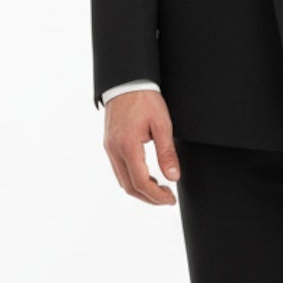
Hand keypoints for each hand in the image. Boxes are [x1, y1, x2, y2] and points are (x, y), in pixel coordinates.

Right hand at [103, 89, 180, 205]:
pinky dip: (132, 179)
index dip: (156, 196)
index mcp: (128, 146)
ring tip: (159, 189)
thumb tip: (173, 177)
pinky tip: (146, 177)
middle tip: (167, 198)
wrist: (127, 82)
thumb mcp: (162, 124)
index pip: (141, 182)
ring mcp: (109, 148)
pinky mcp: (109, 145)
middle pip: (129, 187)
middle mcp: (114, 150)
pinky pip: (119, 170)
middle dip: (149, 198)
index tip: (170, 199)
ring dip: (140, 190)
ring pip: (122, 181)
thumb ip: (167, 153)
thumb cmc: (145, 99)